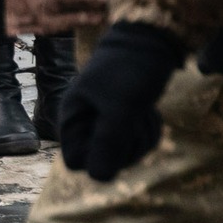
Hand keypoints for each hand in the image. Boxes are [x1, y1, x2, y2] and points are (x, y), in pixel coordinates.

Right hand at [60, 23, 185, 180]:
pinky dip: (148, 131)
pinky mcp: (124, 120)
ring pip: (124, 154)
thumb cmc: (129, 71)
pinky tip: (149, 112)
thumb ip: (109, 142)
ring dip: (141, 136)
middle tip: (135, 117)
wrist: (151, 43)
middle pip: (104, 161)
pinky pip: (137, 142)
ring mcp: (106, 122)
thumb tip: (98, 179)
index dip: (100, 156)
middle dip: (127, 145)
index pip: (77, 162)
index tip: (116, 134)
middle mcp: (85, 123)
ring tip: (143, 110)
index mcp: (71, 117)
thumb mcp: (122, 106)